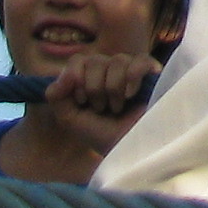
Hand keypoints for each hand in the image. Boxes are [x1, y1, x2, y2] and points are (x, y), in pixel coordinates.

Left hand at [41, 48, 159, 145]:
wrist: (126, 146)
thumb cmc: (98, 133)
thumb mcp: (68, 118)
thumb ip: (56, 95)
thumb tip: (67, 72)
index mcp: (87, 74)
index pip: (77, 60)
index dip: (76, 80)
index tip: (82, 101)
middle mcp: (108, 66)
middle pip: (95, 61)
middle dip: (95, 90)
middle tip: (102, 108)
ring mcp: (129, 67)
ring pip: (117, 60)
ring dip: (113, 90)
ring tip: (117, 107)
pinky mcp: (150, 70)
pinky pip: (139, 61)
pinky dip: (132, 79)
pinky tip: (131, 95)